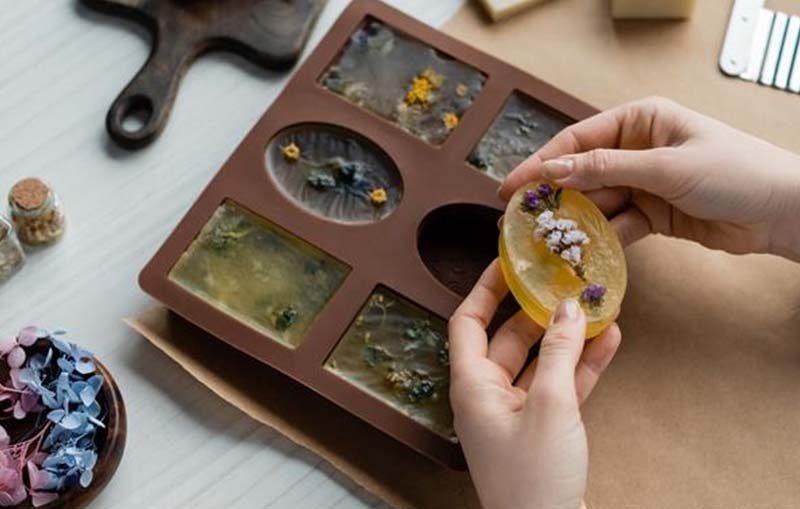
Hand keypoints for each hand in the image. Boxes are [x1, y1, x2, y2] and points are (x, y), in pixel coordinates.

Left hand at [449, 260, 620, 508]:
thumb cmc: (534, 478)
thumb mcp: (550, 406)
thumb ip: (559, 353)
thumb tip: (568, 308)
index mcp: (471, 386)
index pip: (467, 322)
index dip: (484, 289)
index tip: (507, 262)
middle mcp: (487, 396)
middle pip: (508, 339)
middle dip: (538, 311)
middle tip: (563, 282)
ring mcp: (515, 413)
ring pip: (539, 362)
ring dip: (567, 338)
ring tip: (595, 306)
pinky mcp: (541, 429)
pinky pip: (559, 387)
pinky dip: (581, 367)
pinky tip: (609, 341)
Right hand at [499, 97, 799, 260]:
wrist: (783, 211)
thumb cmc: (734, 171)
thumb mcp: (665, 166)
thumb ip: (606, 169)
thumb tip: (553, 170)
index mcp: (641, 120)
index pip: (579, 141)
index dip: (542, 163)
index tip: (512, 186)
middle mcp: (637, 148)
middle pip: (582, 172)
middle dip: (553, 195)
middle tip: (517, 218)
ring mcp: (645, 183)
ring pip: (597, 202)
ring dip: (574, 220)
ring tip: (542, 239)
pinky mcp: (654, 214)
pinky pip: (617, 225)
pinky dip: (601, 238)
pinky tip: (580, 250)